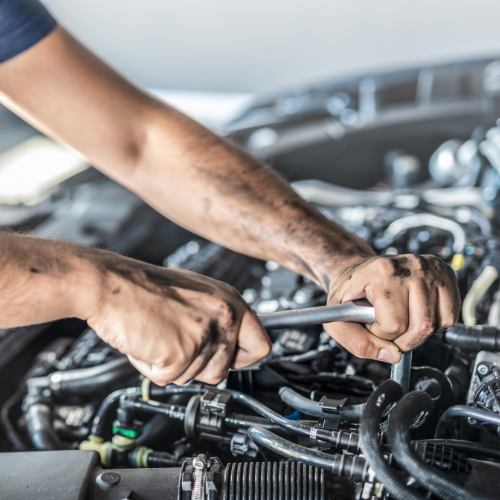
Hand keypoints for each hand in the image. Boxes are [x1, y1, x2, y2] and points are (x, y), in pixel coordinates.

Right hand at [85, 256, 271, 385]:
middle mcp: (223, 317)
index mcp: (230, 301)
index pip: (261, 345)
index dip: (243, 358)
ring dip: (172, 365)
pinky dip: (152, 368)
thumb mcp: (196, 294)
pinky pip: (168, 379)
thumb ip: (217, 319)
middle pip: (223, 370)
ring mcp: (203, 335)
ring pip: (194, 377)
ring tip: (158, 335)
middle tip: (176, 341)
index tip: (232, 360)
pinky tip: (147, 342)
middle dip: (197, 365)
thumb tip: (230, 344)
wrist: (111, 284)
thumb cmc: (145, 288)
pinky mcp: (180, 353)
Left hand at [323, 254, 459, 363]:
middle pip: (421, 326)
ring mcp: (430, 268)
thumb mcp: (338, 319)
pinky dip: (435, 324)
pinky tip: (416, 313)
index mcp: (382, 272)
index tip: (372, 323)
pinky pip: (451, 316)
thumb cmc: (350, 294)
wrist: (359, 272)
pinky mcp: (445, 273)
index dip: (381, 333)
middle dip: (402, 340)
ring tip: (400, 318)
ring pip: (437, 323)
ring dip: (418, 332)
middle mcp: (410, 266)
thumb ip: (357, 342)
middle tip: (387, 328)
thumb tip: (393, 356)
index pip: (394, 324)